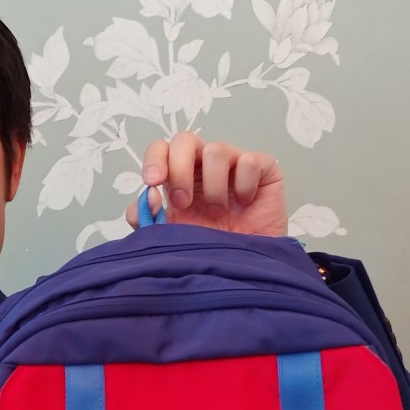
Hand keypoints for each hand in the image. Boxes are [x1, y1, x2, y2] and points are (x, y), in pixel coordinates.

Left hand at [129, 131, 287, 236]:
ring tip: (218, 211)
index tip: (153, 183)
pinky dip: (244, 185)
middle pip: (184, 140)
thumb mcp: (166, 236)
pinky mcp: (264, 169)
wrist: (241, 268)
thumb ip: (145, 216)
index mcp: (179, 176)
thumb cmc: (206, 248)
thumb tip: (148, 193)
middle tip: (183, 202)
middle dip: (179, 170)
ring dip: (212, 185)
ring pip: (216, 150)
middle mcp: (204, 166)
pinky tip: (245, 202)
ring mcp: (234, 164)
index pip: (161, 149)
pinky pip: (250, 161)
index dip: (155, 160)